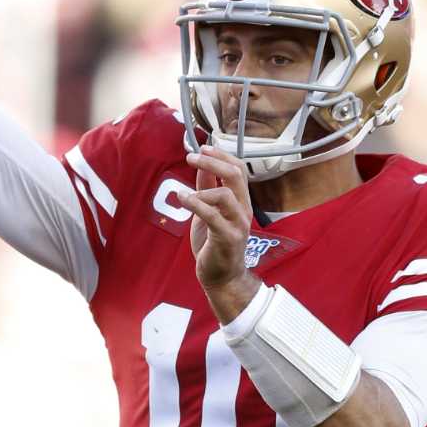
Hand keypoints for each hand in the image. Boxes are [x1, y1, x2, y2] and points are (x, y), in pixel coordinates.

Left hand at [180, 147, 257, 321]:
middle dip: (213, 162)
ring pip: (225, 194)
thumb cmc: (214, 245)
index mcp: (241, 202)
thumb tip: (201, 167)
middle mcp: (244, 210)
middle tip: (192, 157)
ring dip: (201, 189)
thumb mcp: (208, 212)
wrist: (222, 277)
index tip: (202, 148)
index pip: (238, 169)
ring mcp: (238, 225)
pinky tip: (182, 199)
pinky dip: (195, 203)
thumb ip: (207, 190)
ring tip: (184, 194)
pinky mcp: (228, 238)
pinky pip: (212, 215)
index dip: (221, 155)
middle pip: (236, 175)